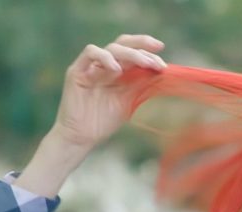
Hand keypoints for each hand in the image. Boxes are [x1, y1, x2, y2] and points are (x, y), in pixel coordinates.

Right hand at [51, 34, 167, 149]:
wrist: (82, 137)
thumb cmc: (104, 121)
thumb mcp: (128, 100)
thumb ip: (141, 85)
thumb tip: (161, 71)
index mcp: (118, 71)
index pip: (133, 51)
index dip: (148, 52)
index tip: (164, 63)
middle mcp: (104, 65)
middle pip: (124, 44)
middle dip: (143, 45)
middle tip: (158, 54)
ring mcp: (90, 66)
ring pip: (111, 48)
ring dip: (131, 54)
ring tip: (146, 64)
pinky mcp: (77, 71)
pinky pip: (90, 53)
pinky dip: (105, 58)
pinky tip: (117, 70)